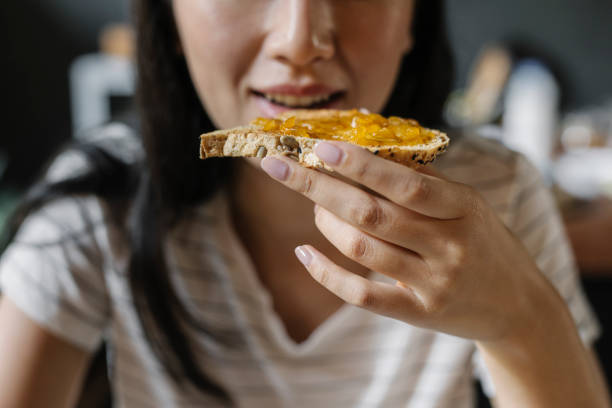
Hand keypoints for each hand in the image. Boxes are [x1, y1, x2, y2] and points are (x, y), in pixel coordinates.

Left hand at [260, 141, 555, 341]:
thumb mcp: (467, 205)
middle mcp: (449, 245)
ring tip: (311, 204)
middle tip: (279, 166)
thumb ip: (422, 180)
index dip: (362, 166)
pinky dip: (327, 274)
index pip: (406, 183)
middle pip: (372, 214)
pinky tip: (303, 253)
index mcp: (463, 207)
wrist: (518, 305)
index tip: (321, 147)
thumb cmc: (484, 242)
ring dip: (325, 223)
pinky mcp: (420, 313)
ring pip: (362, 249)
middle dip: (318, 187)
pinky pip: (364, 296)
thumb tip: (363, 149)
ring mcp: (434, 283)